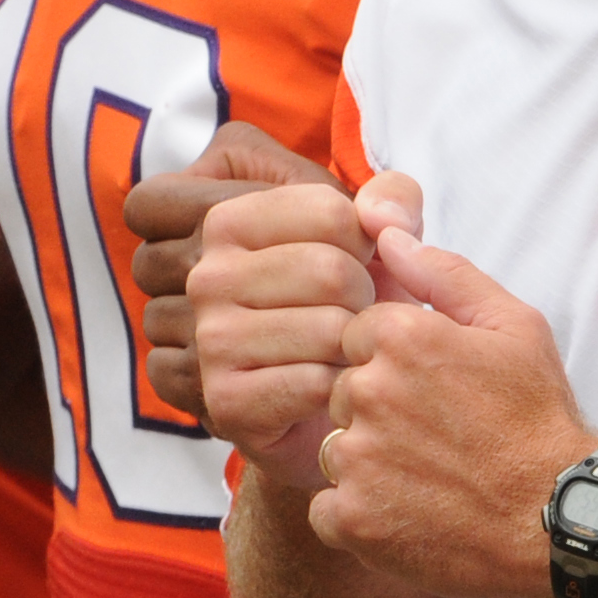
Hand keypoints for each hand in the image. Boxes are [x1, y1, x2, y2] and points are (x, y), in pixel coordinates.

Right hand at [187, 177, 377, 491]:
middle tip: (348, 314)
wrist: (320, 393)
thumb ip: (392, 198)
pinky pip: (316, 383)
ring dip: (354, 345)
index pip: (330, 211)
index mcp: (224, 220)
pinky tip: (327, 385)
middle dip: (364, 298)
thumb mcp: (372, 234)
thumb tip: (382, 219)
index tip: (351, 262)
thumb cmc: (343, 303)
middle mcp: (204, 277)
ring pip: (328, 330)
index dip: (365, 243)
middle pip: (331, 271)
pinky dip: (340, 387)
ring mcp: (209, 339)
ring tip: (338, 348)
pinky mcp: (225, 400)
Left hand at [310, 189, 597, 597]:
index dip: (396, 365)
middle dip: (379, 412)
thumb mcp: (515, 328)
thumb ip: (445, 274)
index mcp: (401, 337)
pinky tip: (411, 512)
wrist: (560, 520)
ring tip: (429, 477)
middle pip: (343, 392)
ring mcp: (356, 458)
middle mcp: (369, 393)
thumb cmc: (540, 422)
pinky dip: (360, 515)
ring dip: (369, 463)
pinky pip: (328, 508)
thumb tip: (388, 235)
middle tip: (437, 438)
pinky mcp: (351, 517)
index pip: (358, 336)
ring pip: (335, 449)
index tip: (435, 392)